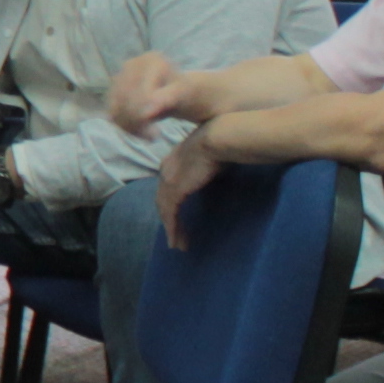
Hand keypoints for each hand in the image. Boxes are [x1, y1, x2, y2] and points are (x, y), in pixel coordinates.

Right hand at [109, 51, 196, 133]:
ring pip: (115, 107)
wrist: (185, 93)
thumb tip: (144, 113)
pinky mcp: (115, 90)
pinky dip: (125, 125)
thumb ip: (165, 100)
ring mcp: (122, 75)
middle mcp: (133, 64)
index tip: (155, 135)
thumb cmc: (189, 94)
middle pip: (124, 99)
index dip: (142, 116)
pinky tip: (141, 130)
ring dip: (130, 126)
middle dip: (136, 122)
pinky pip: (112, 111)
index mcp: (153, 60)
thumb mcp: (184, 95)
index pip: (139, 93)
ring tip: (149, 135)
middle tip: (153, 137)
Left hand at [154, 128, 228, 245]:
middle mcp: (166, 172)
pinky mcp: (175, 190)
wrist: (217, 137)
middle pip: (163, 202)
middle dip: (169, 220)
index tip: (176, 218)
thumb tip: (212, 172)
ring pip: (165, 211)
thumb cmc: (220, 142)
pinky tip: (176, 240)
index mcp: (172, 162)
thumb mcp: (208, 156)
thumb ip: (204, 166)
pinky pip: (171, 214)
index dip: (170, 204)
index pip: (166, 189)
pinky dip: (172, 228)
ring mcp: (169, 181)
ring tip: (178, 245)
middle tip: (176, 237)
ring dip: (171, 229)